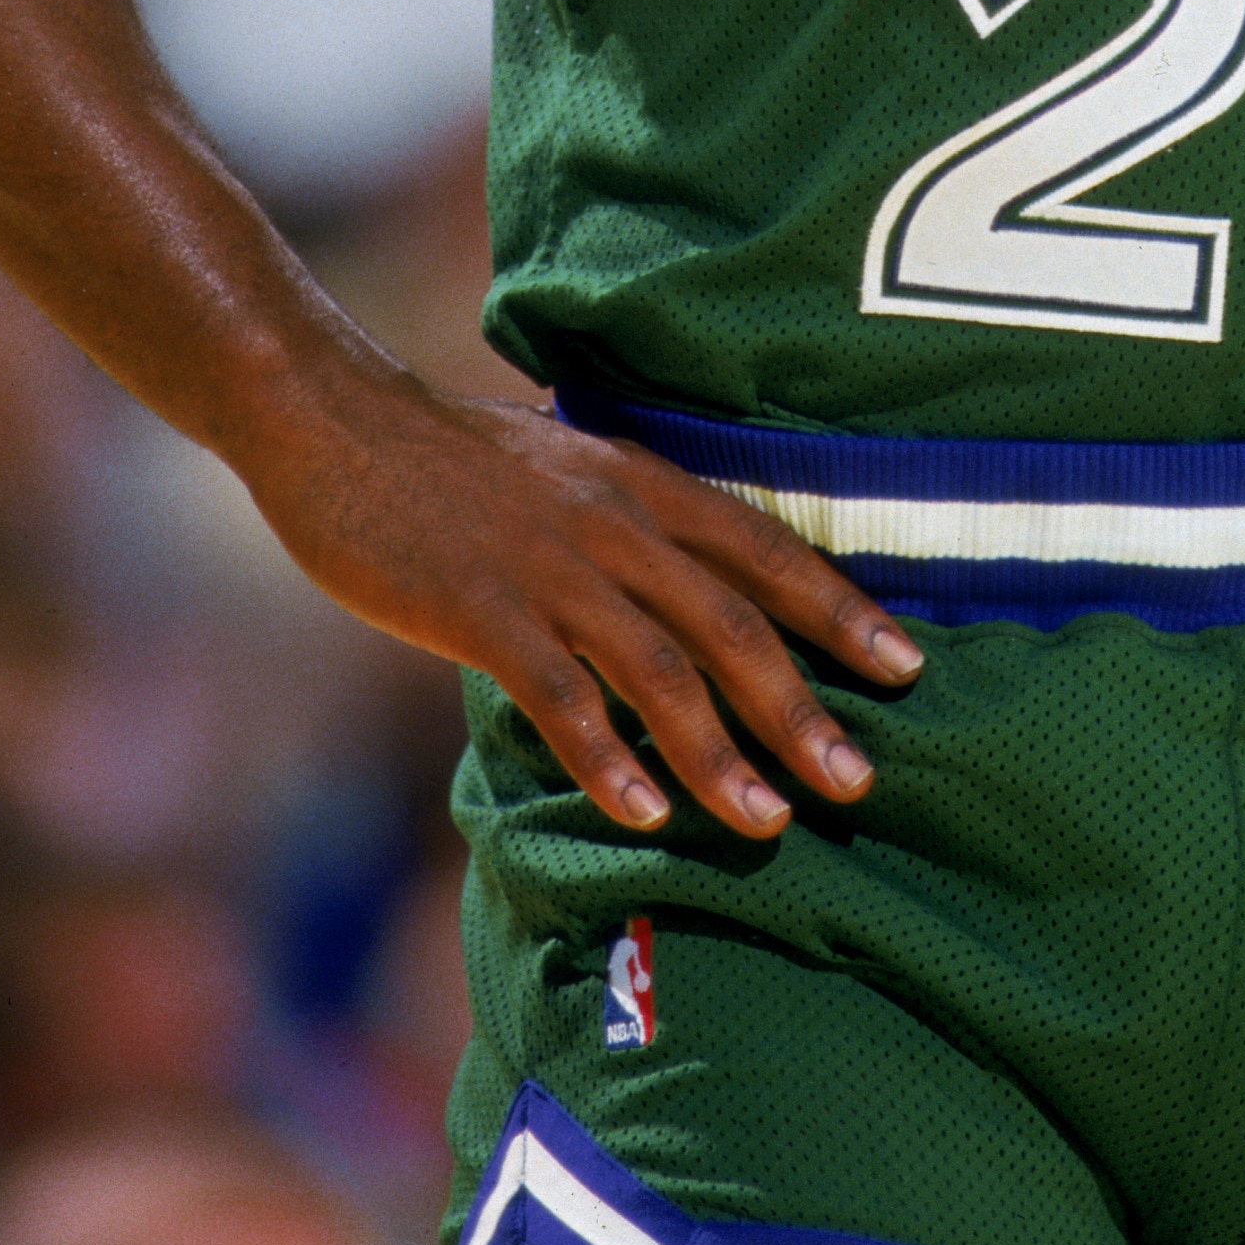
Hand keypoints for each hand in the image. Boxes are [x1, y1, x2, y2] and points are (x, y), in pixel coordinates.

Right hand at [244, 352, 921, 840]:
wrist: (337, 422)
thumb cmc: (450, 460)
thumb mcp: (566, 471)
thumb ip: (629, 526)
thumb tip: (691, 596)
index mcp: (640, 482)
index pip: (764, 549)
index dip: (840, 609)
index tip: (907, 667)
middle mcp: (613, 522)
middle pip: (731, 623)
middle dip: (802, 707)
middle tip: (860, 779)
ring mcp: (547, 567)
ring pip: (659, 670)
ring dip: (720, 754)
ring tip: (771, 822)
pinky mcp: (480, 610)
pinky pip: (559, 694)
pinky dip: (607, 759)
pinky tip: (644, 816)